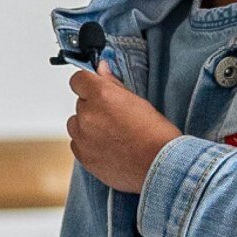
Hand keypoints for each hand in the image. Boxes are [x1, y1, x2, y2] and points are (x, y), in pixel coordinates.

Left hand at [66, 63, 180, 193]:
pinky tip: (107, 148)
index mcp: (101, 95)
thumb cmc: (156, 134)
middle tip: (114, 117)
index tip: (94, 88)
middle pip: (80, 104)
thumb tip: (101, 69)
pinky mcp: (84, 158)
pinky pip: (77, 144)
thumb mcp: (139, 101)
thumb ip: (113, 84)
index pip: (78, 80)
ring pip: (75, 124)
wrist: (161, 166)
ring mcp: (83, 138)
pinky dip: (87, 144)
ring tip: (110, 134)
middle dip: (93, 107)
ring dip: (87, 126)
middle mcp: (88, 115)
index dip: (87, 84)